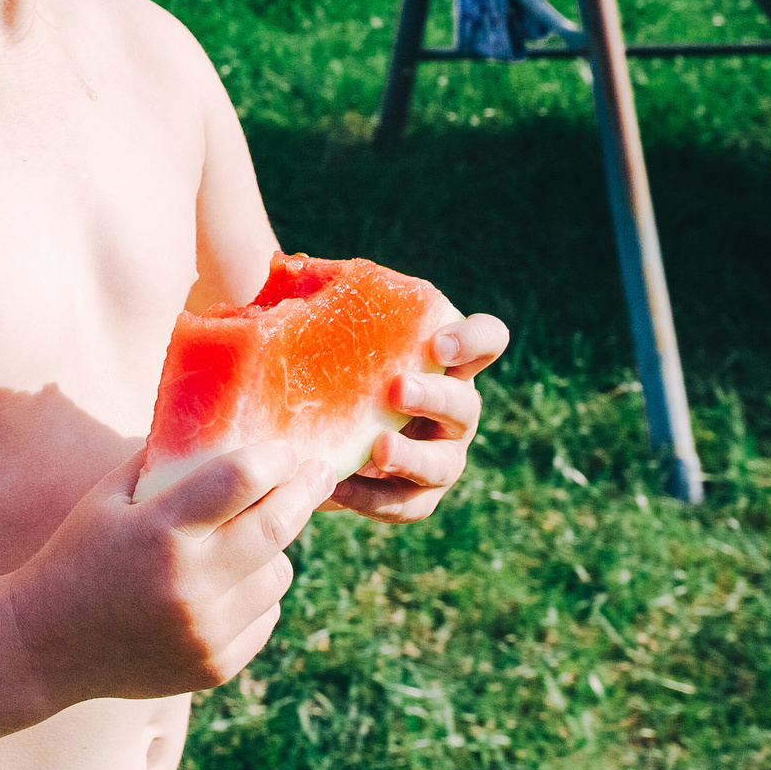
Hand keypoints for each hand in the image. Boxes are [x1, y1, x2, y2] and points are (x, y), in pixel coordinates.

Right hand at [7, 440, 336, 708]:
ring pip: (279, 574)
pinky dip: (256, 593)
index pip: (237, 481)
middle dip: (305, 492)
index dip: (272, 459)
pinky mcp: (216, 666)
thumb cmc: (80, 554)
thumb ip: (163, 463)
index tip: (289, 448)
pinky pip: (266, 616)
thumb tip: (223, 430)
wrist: (48, 645)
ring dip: (273, 549)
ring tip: (246, 538)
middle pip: (275, 528)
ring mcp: (205, 632)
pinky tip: (225, 585)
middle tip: (323, 471)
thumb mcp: (108, 497)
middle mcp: (188, 585)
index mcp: (157, 532)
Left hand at [325, 313, 509, 522]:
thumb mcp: (319, 327)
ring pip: (443, 464)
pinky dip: (374, 500)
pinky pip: (406, 506)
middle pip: (466, 404)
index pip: (487, 340)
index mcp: (442, 361)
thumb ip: (312, 294)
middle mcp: (451, 409)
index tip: (438, 340)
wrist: (305, 426)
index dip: (475, 339)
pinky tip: (338, 488)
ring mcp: (439, 456)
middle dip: (435, 396)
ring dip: (412, 457)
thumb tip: (283, 264)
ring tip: (375, 449)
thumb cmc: (325, 364)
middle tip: (397, 389)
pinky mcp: (414, 498)